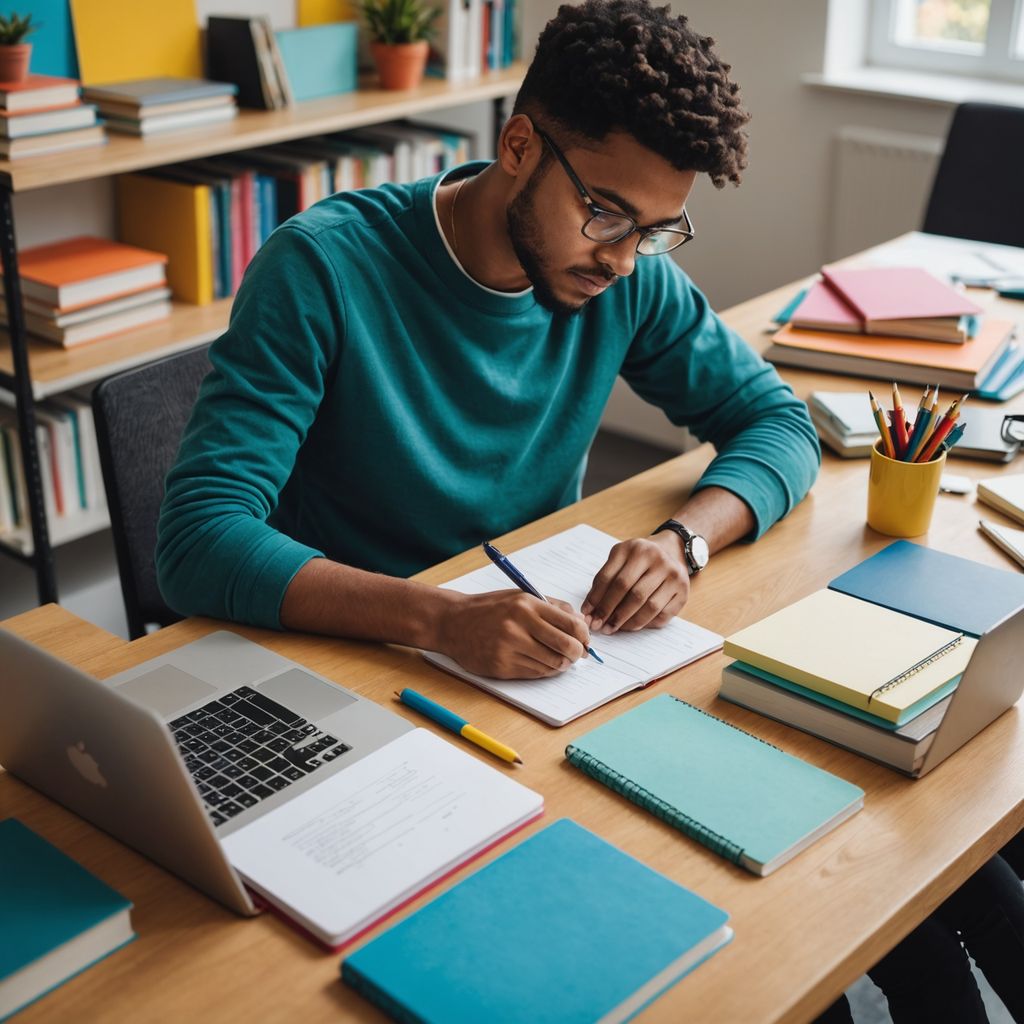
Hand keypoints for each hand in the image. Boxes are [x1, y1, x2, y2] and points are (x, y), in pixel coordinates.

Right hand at [437, 590, 590, 678]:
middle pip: (566, 647)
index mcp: (528, 605)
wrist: (452, 622)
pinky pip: (535, 673)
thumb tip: (581, 624)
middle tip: (576, 655)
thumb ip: (551, 608)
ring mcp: (509, 647)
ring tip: (558, 659)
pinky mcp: (501, 666)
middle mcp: (519, 625)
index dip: (584, 636)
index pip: (571, 624)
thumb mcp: (520, 598)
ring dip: (561, 665)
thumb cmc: (489, 609)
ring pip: (552, 664)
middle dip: (577, 654)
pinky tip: (541, 663)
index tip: (585, 640)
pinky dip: (544, 671)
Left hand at [582, 534, 689, 634]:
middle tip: (598, 625)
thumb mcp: (621, 559)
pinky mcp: (683, 591)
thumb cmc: (640, 559)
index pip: (610, 577)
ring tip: (613, 627)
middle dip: (609, 611)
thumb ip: (605, 581)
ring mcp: (672, 574)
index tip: (587, 614)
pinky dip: (644, 623)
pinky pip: (661, 614)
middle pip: (628, 590)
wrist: (673, 550)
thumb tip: (590, 611)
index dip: (596, 598)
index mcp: (634, 548)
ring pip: (647, 605)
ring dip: (626, 621)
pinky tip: (631, 625)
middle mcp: (656, 558)